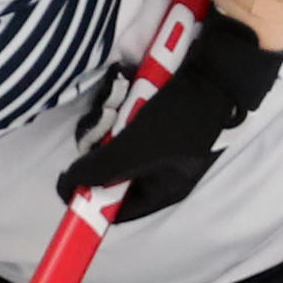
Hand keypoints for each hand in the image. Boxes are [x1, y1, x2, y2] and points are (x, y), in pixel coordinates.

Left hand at [57, 10, 282, 220]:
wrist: (217, 70)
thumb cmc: (179, 117)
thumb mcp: (133, 149)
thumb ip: (97, 171)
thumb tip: (66, 186)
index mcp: (163, 191)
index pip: (115, 211)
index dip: (90, 200)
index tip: (70, 179)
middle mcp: (163, 171)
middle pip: (113, 173)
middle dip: (101, 151)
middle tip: (99, 130)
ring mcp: (162, 143)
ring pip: (117, 142)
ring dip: (111, 123)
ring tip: (117, 104)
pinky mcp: (160, 117)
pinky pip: (128, 120)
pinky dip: (123, 106)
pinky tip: (127, 91)